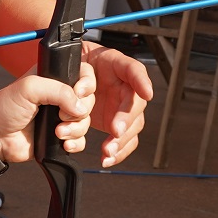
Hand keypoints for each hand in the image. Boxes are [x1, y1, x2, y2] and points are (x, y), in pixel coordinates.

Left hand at [0, 71, 93, 163]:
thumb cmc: (4, 109)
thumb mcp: (29, 88)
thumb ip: (58, 90)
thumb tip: (80, 106)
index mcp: (53, 77)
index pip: (83, 74)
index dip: (86, 84)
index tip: (78, 92)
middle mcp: (60, 96)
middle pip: (88, 100)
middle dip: (80, 110)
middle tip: (61, 114)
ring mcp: (61, 117)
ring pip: (86, 121)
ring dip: (76, 128)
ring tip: (57, 132)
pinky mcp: (60, 136)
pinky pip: (81, 140)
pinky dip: (75, 142)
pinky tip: (63, 144)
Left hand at [78, 44, 152, 165]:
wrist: (71, 74)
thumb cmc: (77, 61)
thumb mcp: (77, 58)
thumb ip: (80, 73)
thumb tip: (80, 92)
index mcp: (117, 66)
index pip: (134, 70)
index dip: (141, 81)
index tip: (146, 93)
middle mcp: (125, 88)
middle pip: (135, 104)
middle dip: (126, 120)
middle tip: (116, 130)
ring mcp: (121, 108)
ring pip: (132, 127)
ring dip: (120, 141)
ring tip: (107, 150)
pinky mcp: (115, 124)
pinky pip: (123, 141)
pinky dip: (116, 152)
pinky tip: (107, 159)